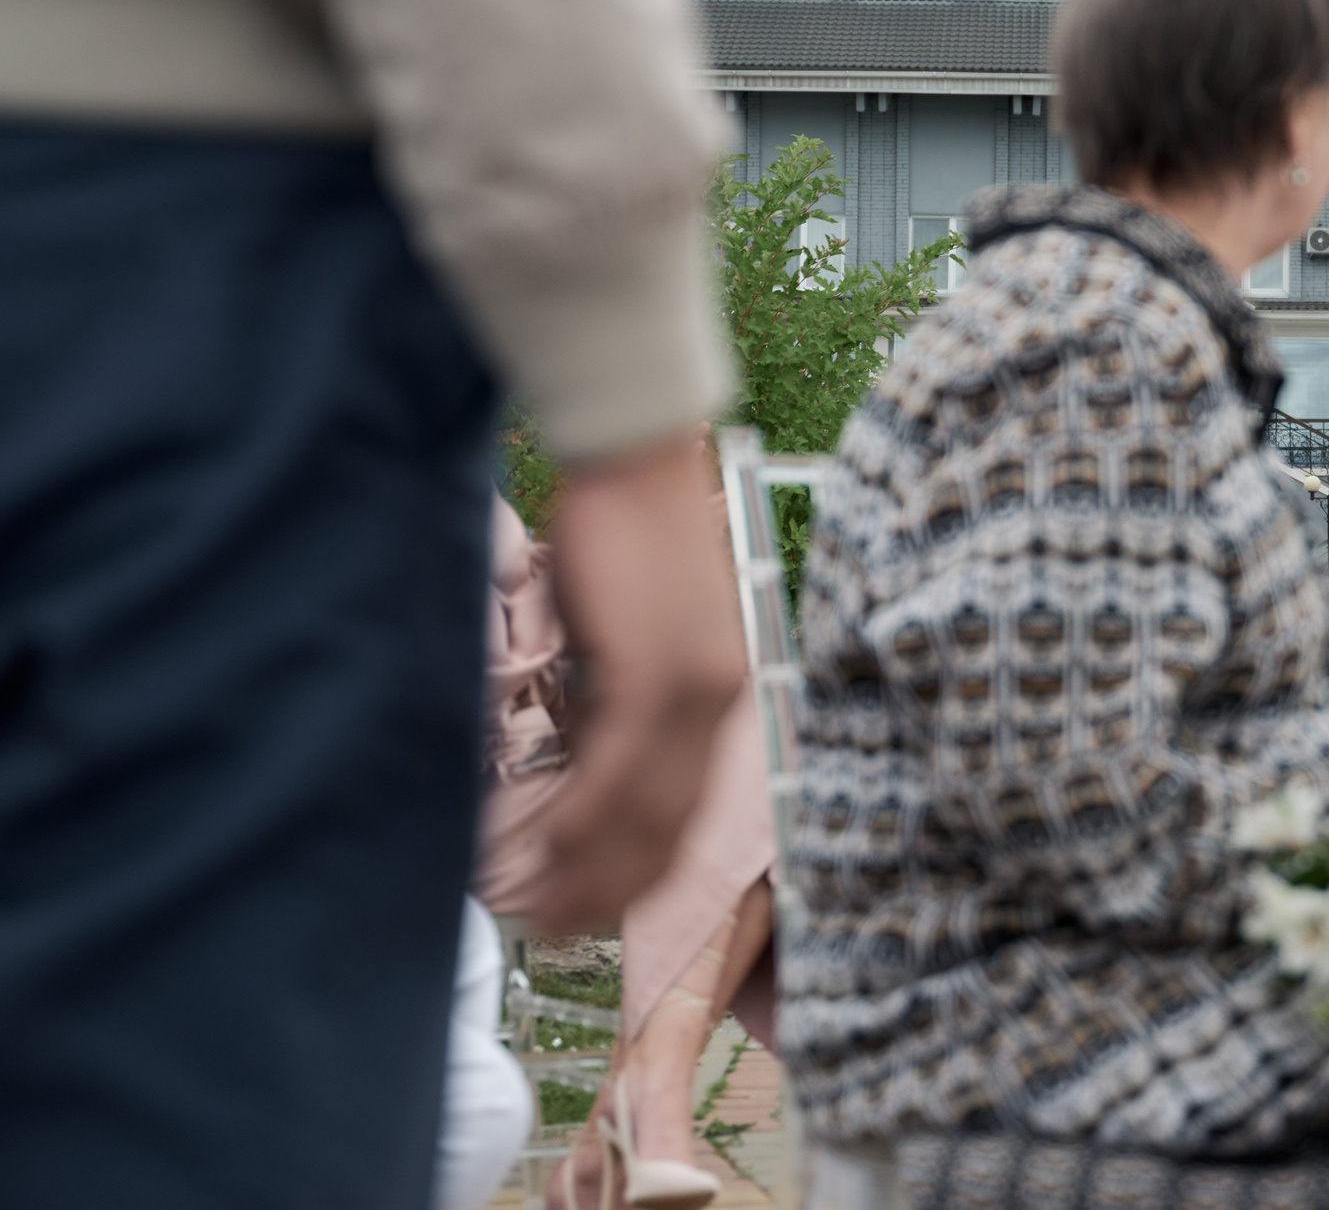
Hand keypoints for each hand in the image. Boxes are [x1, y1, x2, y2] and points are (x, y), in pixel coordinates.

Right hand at [529, 426, 744, 934]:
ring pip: (645, 809)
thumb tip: (582, 747)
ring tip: (545, 909)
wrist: (638, 460)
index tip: (599, 905)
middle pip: (669, 824)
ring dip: (591, 868)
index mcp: (721, 690)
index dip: (642, 866)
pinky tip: (550, 848)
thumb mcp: (635, 630)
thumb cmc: (626, 533)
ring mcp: (694, 689)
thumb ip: (620, 693)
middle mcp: (720, 699)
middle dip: (613, 888)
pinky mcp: (657, 671)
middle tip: (563, 929)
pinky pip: (620, 766)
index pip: (687, 806)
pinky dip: (585, 815)